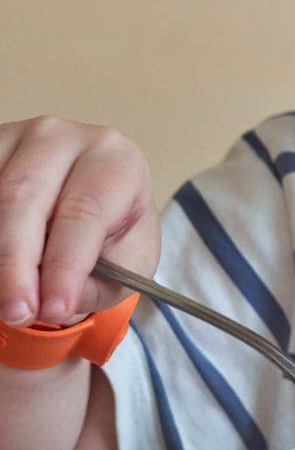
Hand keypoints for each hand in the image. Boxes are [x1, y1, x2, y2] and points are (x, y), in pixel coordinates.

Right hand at [0, 117, 160, 327]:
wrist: (89, 201)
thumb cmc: (113, 231)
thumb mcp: (127, 262)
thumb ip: (99, 284)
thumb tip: (53, 303)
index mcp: (113, 159)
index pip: (84, 212)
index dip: (66, 265)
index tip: (54, 308)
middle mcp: (61, 137)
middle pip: (23, 198)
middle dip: (16, 264)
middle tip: (17, 312)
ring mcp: (15, 137)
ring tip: (5, 301)